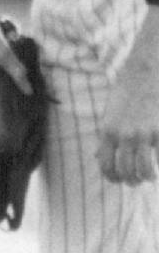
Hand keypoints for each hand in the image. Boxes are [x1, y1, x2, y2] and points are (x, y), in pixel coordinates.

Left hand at [101, 14, 158, 184]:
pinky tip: (158, 164)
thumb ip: (106, 136)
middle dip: (130, 180)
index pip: (106, 165)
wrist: (145, 71)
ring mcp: (143, 134)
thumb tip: (98, 156)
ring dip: (146, 177)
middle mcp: (123, 135)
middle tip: (136, 180)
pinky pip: (158, 159)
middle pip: (124, 171)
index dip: (113, 177)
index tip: (119, 180)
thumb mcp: (109, 113)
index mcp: (107, 131)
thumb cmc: (127, 92)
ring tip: (149, 176)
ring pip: (143, 170)